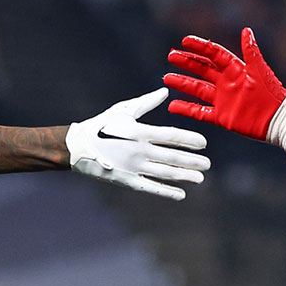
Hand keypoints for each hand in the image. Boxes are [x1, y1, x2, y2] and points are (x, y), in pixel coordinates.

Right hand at [67, 88, 210, 200]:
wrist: (78, 146)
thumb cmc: (102, 124)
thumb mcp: (124, 110)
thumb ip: (146, 102)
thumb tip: (165, 91)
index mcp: (139, 132)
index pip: (171, 136)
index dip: (189, 140)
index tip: (204, 143)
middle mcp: (139, 150)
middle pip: (172, 157)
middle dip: (192, 161)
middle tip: (208, 164)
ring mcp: (133, 166)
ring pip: (165, 173)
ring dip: (184, 176)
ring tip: (200, 178)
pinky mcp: (127, 180)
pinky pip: (150, 187)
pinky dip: (166, 192)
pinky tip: (181, 194)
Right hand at [164, 28, 285, 140]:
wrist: (278, 120)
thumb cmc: (272, 94)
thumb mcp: (259, 71)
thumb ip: (251, 51)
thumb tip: (246, 30)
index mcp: (235, 69)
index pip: (213, 54)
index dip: (200, 47)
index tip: (184, 40)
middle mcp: (226, 83)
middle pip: (202, 69)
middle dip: (186, 62)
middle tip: (171, 56)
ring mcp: (222, 99)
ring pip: (197, 89)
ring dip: (182, 83)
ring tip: (166, 78)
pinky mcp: (221, 116)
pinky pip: (200, 112)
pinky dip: (186, 109)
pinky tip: (172, 106)